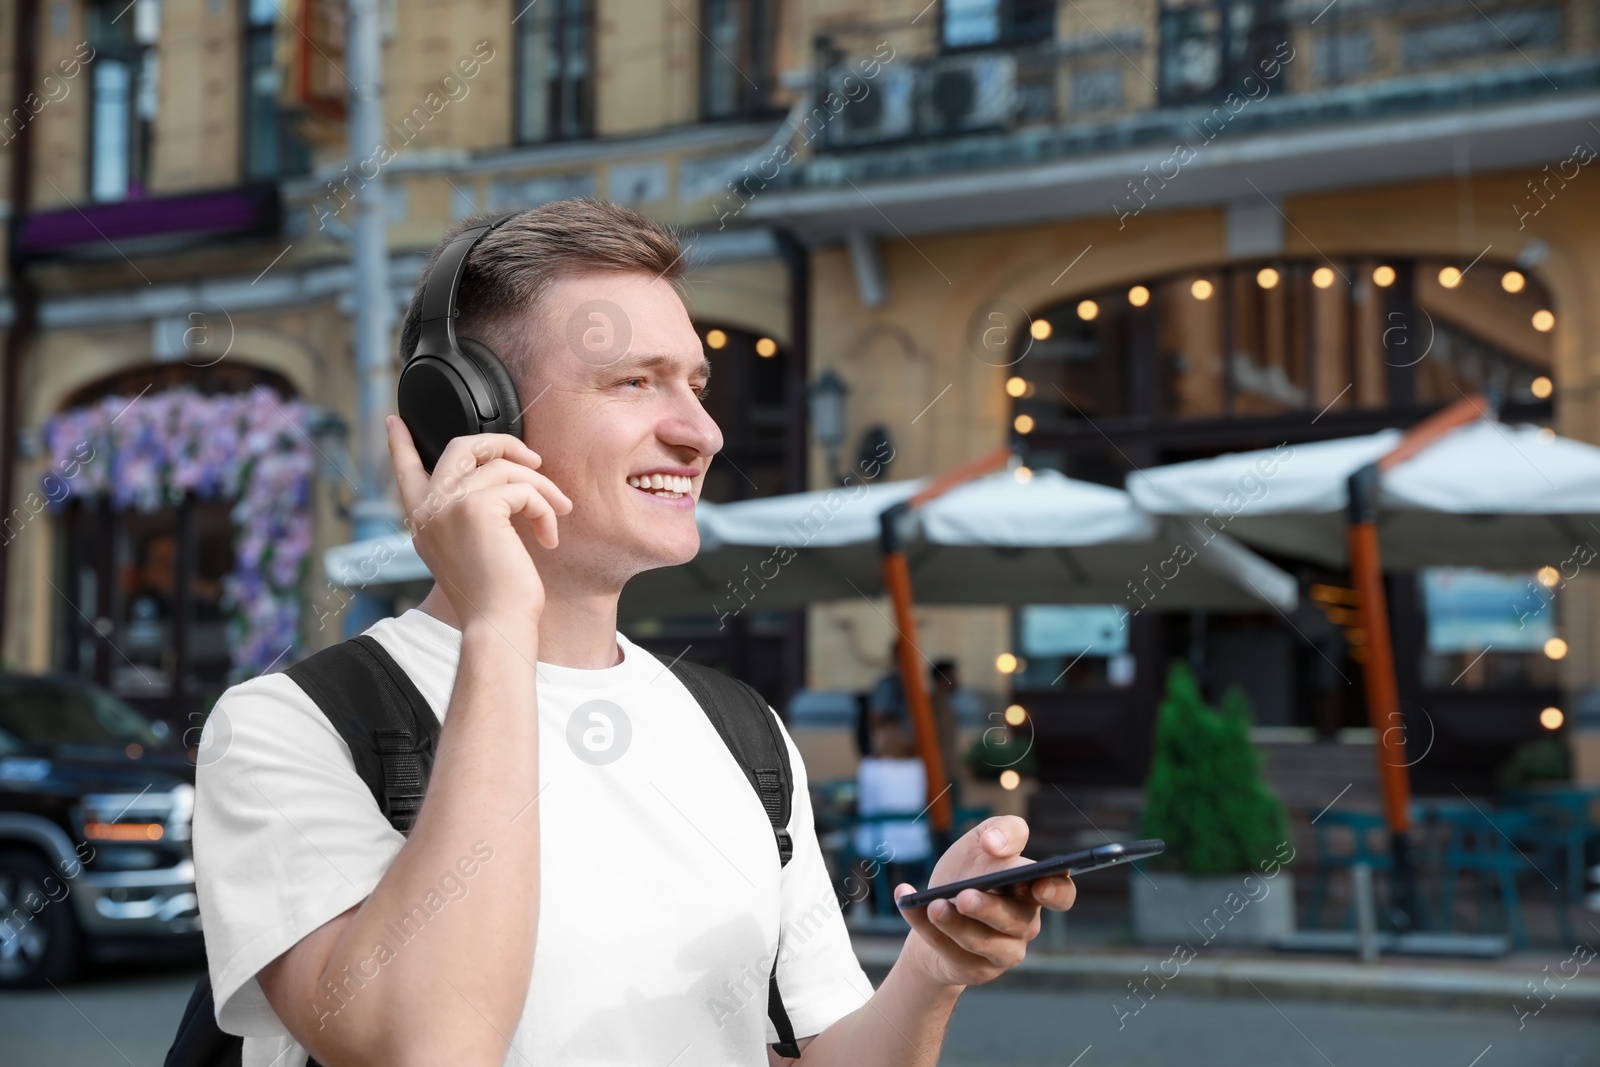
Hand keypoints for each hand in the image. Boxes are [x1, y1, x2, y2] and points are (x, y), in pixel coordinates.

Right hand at [387, 417, 572, 630]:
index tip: (393, 420)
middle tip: (535, 460)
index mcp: (423, 520)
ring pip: (504, 466)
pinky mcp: (478, 507)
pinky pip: (524, 489)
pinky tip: (548, 537)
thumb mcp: (467, 550)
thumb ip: (466, 515)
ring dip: (541, 488)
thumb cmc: (492, 596)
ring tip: (557, 513)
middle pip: (462, 446)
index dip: (399, 442)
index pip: (404, 469)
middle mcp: (429, 508)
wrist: (497, 623)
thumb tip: (499, 482)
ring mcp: (450, 504)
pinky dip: (545, 510)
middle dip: (503, 443)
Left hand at [893, 816, 1074, 989]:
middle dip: (988, 908)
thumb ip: (1001, 830)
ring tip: (934, 906)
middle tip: (963, 896)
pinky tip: (908, 903)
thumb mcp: (982, 840)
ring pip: (982, 942)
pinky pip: (949, 952)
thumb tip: (998, 845)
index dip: (1055, 892)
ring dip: (956, 925)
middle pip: (1015, 919)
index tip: (1038, 885)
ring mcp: (1002, 951)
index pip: (1061, 894)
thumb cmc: (968, 870)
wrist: (933, 907)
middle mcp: (1024, 923)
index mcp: (1033, 890)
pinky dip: (925, 927)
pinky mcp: (974, 969)